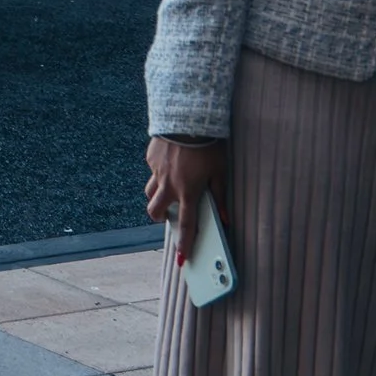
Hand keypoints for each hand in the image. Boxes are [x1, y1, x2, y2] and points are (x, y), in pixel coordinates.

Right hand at [145, 137, 226, 259]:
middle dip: (159, 217)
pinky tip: (171, 161)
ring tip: (168, 189)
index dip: (185, 244)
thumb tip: (225, 218)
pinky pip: (153, 170)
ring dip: (156, 195)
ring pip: (149, 191)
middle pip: (155, 211)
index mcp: (188, 191)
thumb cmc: (208, 145)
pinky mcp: (151, 157)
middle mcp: (169, 185)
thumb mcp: (220, 171)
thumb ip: (220, 195)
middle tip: (167, 215)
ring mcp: (157, 171)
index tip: (182, 258)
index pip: (186, 224)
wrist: (187, 117)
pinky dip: (160, 171)